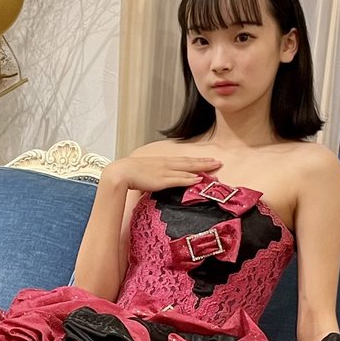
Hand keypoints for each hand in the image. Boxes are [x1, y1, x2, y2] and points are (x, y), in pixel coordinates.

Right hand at [103, 155, 220, 192]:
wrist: (120, 172)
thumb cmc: (129, 173)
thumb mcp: (144, 172)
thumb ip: (153, 175)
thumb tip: (157, 180)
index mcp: (162, 162)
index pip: (183, 160)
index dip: (196, 160)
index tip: (207, 160)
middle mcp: (166, 164)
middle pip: (189, 162)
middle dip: (204, 162)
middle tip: (218, 162)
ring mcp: (165, 172)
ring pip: (187, 169)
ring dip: (202, 168)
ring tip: (214, 168)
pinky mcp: (162, 180)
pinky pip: (179, 180)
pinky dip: (190, 179)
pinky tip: (199, 179)